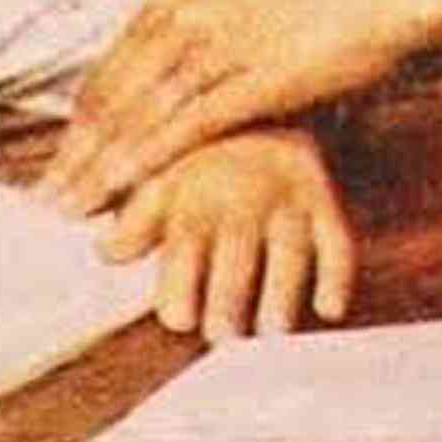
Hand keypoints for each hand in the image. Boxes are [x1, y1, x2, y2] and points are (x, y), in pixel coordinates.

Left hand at [40, 0, 441, 215]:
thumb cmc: (312, 20)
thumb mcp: (233, 27)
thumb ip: (190, 57)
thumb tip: (158, 97)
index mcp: (169, 7)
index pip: (104, 79)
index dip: (74, 133)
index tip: (52, 174)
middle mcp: (179, 22)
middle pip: (109, 101)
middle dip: (72, 158)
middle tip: (43, 205)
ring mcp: (212, 48)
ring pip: (136, 118)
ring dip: (97, 169)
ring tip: (70, 211)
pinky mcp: (248, 76)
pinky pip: (184, 127)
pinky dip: (146, 162)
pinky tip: (124, 192)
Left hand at [98, 127, 355, 338]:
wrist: (259, 110)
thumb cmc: (199, 162)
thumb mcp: (160, 185)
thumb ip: (134, 225)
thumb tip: (103, 253)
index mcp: (195, 197)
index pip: (184, 246)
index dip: (180, 285)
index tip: (179, 319)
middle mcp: (242, 198)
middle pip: (237, 253)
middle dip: (228, 298)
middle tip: (223, 331)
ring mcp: (287, 200)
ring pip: (289, 251)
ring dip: (281, 293)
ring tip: (271, 329)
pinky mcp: (325, 203)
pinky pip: (338, 241)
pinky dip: (338, 277)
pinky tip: (329, 311)